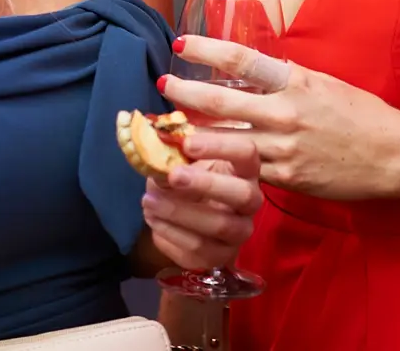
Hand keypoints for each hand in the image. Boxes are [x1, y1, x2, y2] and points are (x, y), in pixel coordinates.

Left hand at [139, 130, 260, 270]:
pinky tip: (153, 218)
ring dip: (180, 212)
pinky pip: (199, 248)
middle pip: (243, 194)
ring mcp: (239, 232)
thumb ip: (174, 154)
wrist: (180, 219)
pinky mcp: (221, 256)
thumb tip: (156, 144)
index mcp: (245, 169)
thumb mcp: (181, 163)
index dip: (220, 147)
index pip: (247, 153)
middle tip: (173, 175)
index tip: (187, 144)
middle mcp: (250, 201)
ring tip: (149, 200)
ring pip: (220, 225)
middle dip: (206, 184)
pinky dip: (171, 233)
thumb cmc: (186, 182)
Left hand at [162, 36, 399, 200]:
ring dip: (194, 137)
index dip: (207, 49)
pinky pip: (247, 170)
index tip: (181, 44)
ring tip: (169, 132)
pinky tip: (203, 164)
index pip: (242, 59)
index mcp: (295, 80)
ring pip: (228, 141)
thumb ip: (286, 78)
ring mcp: (285, 147)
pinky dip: (223, 166)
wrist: (392, 155)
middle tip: (162, 86)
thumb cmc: (360, 113)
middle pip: (223, 100)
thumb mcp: (322, 82)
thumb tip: (251, 70)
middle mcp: (286, 111)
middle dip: (186, 93)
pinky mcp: (288, 177)